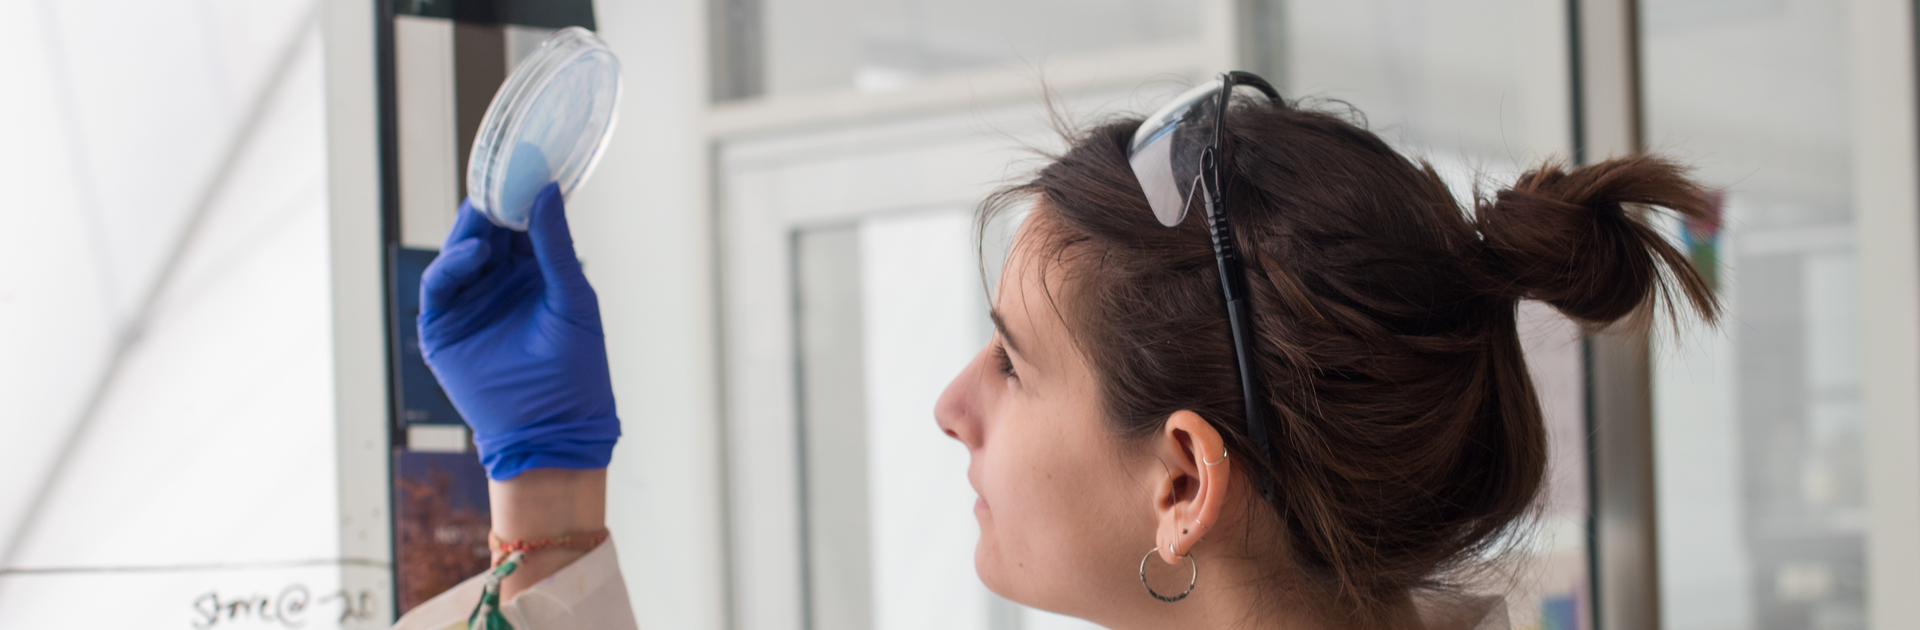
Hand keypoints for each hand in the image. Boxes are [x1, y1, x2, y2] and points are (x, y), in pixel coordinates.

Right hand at [418, 183, 618, 479]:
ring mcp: (469, 305)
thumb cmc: (576, 370)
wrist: (555, 427)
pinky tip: (474, 251)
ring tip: (486, 213)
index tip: (524, 165)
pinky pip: (440, 286)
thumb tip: (547, 192)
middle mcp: (497, 285)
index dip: (519, 198)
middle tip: (498, 177)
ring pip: (459, 253)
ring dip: (470, 230)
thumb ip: (555, 246)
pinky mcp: (444, 329)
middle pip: (485, 233)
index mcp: (532, 275)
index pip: (518, 226)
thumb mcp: (572, 297)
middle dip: (491, 207)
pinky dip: (452, 265)